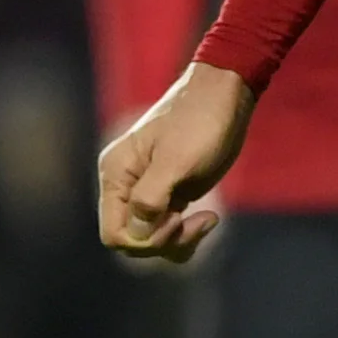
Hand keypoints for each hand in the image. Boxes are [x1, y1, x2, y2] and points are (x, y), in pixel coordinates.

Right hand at [94, 59, 254, 264]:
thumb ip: (150, 199)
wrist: (224, 96)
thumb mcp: (175, 160)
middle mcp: (126, 187)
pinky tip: (209, 218)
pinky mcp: (170, 195)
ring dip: (180, 241)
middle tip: (196, 220)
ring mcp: (148, 192)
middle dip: (165, 240)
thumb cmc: (199, 121)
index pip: (113, 234)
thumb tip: (136, 236)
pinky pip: (169, 231)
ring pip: (152, 240)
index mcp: (115, 175)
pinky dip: (188, 234)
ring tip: (208, 220)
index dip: (143, 240)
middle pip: (133, 241)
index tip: (174, 219)